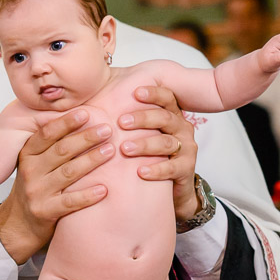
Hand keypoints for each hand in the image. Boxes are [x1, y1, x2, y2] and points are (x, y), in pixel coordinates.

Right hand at [0, 110, 113, 263]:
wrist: (19, 223)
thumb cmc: (35, 186)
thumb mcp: (35, 162)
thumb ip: (51, 145)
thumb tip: (80, 117)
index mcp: (28, 154)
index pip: (47, 134)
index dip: (66, 123)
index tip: (86, 113)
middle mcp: (30, 171)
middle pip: (61, 151)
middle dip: (86, 138)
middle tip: (107, 129)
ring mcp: (37, 192)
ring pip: (68, 173)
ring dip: (91, 161)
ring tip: (110, 151)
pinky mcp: (45, 211)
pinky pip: (70, 202)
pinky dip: (87, 195)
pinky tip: (104, 189)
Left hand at [118, 86, 198, 221]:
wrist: (171, 187)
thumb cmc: (149, 154)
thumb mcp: (140, 133)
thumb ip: (123, 115)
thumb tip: (92, 99)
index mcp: (172, 114)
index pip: (167, 98)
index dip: (153, 94)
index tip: (135, 92)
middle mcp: (182, 128)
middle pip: (165, 118)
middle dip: (143, 118)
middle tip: (121, 122)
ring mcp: (187, 148)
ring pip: (167, 143)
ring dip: (145, 145)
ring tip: (125, 149)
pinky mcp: (186, 169)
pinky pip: (172, 168)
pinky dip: (157, 169)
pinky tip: (141, 171)